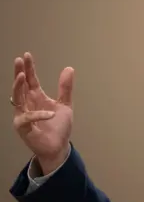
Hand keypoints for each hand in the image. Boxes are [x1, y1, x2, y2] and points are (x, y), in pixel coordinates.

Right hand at [11, 52, 74, 172]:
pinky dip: (38, 115)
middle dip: (18, 73)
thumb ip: (65, 88)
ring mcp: (23, 115)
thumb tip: (69, 68)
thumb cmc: (59, 126)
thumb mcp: (65, 104)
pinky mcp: (24, 128)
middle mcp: (27, 104)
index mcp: (36, 98)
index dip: (28, 68)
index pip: (30, 80)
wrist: (59, 146)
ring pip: (17, 99)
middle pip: (20, 86)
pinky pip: (28, 118)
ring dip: (18, 87)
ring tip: (21, 76)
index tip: (27, 55)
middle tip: (19, 60)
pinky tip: (50, 114)